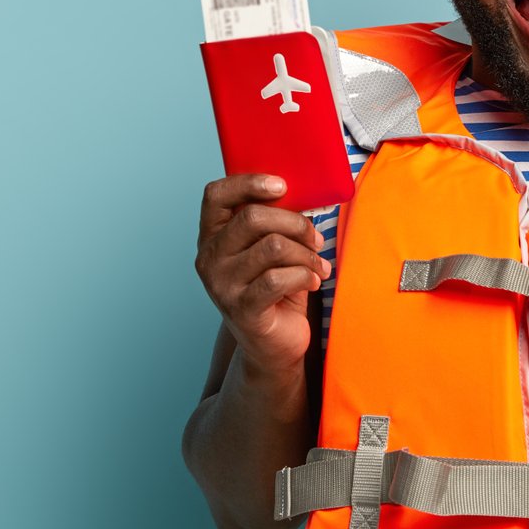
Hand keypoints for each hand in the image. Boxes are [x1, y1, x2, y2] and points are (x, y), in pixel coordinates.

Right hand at [194, 174, 329, 376]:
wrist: (273, 345)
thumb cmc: (276, 290)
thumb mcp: (271, 251)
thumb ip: (275, 223)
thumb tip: (304, 193)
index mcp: (213, 236)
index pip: (216, 195)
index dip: (249, 183)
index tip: (283, 186)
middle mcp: (209, 258)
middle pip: (253, 218)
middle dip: (295, 224)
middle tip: (316, 238)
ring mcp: (222, 285)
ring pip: (273, 246)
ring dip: (306, 253)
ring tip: (319, 266)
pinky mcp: (242, 309)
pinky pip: (280, 278)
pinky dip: (305, 275)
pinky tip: (313, 282)